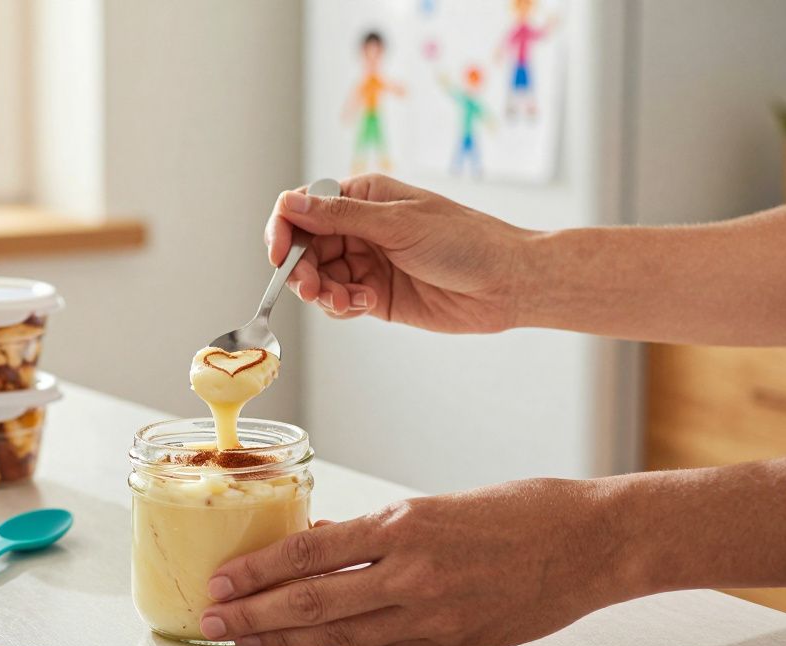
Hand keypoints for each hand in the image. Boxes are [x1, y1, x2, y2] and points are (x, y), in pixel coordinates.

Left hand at [199, 478, 639, 645]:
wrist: (592, 543)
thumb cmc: (521, 510)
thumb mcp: (438, 503)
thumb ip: (376, 532)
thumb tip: (320, 545)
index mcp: (406, 524)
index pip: (310, 552)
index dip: (259, 570)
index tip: (223, 580)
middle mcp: (413, 574)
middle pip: (313, 602)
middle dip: (255, 614)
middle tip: (212, 622)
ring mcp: (433, 616)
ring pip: (340, 637)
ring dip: (284, 642)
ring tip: (244, 643)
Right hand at [264, 173, 531, 332]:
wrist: (507, 283)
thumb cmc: (465, 241)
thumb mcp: (398, 223)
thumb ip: (340, 217)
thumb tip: (289, 204)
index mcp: (362, 198)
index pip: (304, 208)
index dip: (284, 230)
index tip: (279, 255)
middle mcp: (359, 228)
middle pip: (304, 248)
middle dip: (302, 270)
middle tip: (313, 289)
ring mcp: (366, 263)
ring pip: (318, 279)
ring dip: (323, 292)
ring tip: (347, 301)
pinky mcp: (374, 295)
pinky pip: (338, 302)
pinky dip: (341, 307)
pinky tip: (364, 305)